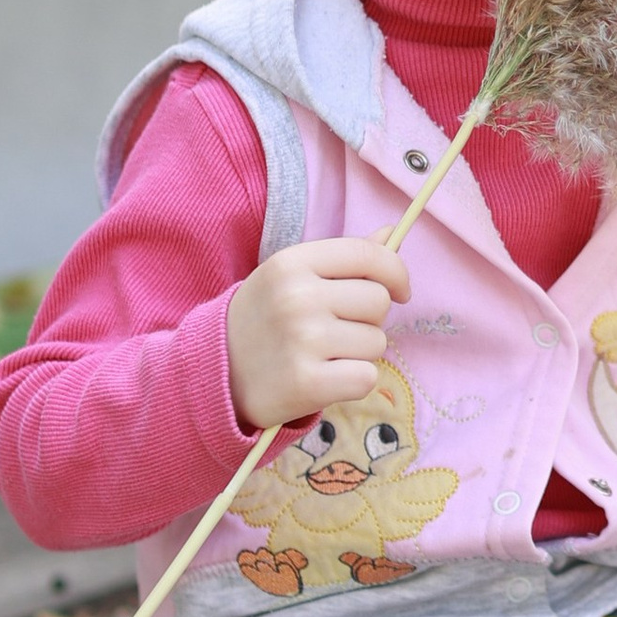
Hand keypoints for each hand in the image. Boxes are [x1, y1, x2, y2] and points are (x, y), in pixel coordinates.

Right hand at [225, 236, 410, 434]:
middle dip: (368, 319)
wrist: (215, 376)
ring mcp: (302, 340)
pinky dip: (353, 382)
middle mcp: (297, 297)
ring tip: (323, 355)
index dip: (396, 273)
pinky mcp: (307, 383)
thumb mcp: (290, 277)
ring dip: (359, 353)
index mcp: (292, 262)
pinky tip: (324, 379)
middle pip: (379, 302)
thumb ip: (343, 258)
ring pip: (377, 342)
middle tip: (336, 331)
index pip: (369, 255)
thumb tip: (392, 233)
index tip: (400, 291)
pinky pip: (366, 378)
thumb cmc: (263, 321)